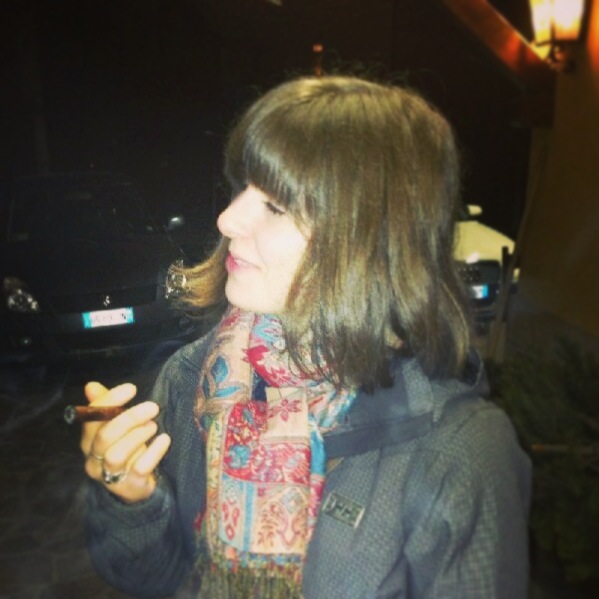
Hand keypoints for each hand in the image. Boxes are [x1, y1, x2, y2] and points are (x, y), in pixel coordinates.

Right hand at [80, 381, 171, 502]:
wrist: (135, 487)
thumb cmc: (126, 448)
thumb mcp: (117, 426)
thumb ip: (106, 406)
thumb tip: (91, 386)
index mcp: (89, 440)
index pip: (92, 417)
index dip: (110, 400)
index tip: (132, 389)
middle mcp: (94, 458)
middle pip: (105, 436)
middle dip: (129, 418)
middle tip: (153, 407)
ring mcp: (110, 475)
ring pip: (117, 454)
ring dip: (138, 436)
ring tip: (154, 425)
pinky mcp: (129, 486)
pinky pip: (140, 468)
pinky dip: (154, 452)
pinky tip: (164, 440)